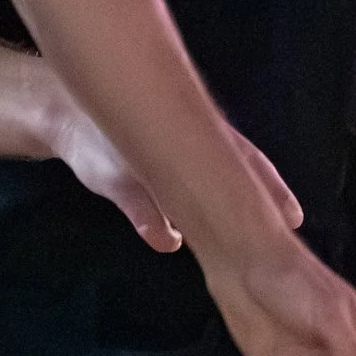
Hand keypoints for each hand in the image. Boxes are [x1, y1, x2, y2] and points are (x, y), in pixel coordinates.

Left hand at [46, 95, 299, 259]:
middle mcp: (199, 141)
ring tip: (275, 225)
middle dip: (271, 196)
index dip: (271, 194)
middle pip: (248, 169)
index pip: (246, 168)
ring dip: (252, 195)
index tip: (292, 219)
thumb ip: (141, 208)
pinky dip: (225, 191)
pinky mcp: (171, 157)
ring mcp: (187, 147)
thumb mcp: (113, 178)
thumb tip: (168, 240)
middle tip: (294, 225)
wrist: (61, 114)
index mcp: (194, 141)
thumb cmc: (90, 143)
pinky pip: (209, 173)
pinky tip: (230, 216)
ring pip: (230, 171)